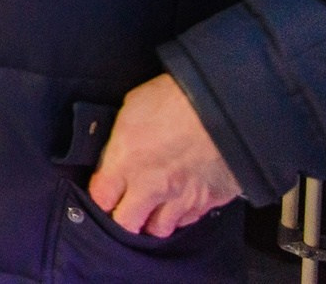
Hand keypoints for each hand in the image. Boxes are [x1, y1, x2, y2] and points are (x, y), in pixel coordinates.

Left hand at [89, 74, 242, 236]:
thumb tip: (116, 152)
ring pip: (160, 228)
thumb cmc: (176, 98)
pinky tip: (179, 202)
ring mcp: (181, 198)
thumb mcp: (133, 107)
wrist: (224, 108)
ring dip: (153, 220)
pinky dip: (181, 215)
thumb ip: (120, 139)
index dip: (102, 195)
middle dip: (123, 216)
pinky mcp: (209, 201)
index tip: (105, 190)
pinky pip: (189, 220)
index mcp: (125, 162)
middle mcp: (151, 187)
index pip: (101, 197)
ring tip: (153, 208)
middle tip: (126, 206)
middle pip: (127, 223)